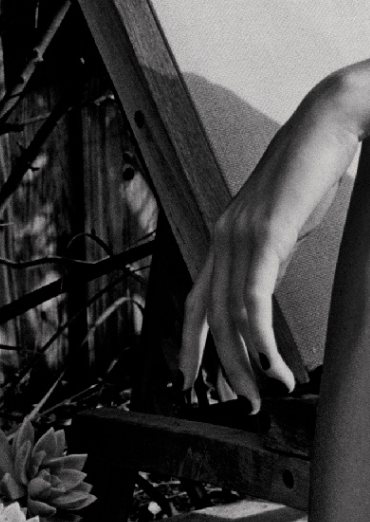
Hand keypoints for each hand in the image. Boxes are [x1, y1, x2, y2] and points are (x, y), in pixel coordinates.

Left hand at [181, 62, 369, 408]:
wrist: (331, 120)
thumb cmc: (315, 166)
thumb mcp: (286, 220)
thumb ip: (271, 252)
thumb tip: (269, 282)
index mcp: (224, 237)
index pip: (195, 301)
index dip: (190, 343)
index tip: (192, 379)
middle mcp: (222, 239)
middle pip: (209, 319)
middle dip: (221, 366)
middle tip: (240, 401)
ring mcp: (239, 238)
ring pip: (231, 318)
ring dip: (245, 363)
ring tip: (263, 393)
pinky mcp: (264, 237)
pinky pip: (253, 301)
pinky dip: (260, 340)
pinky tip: (272, 366)